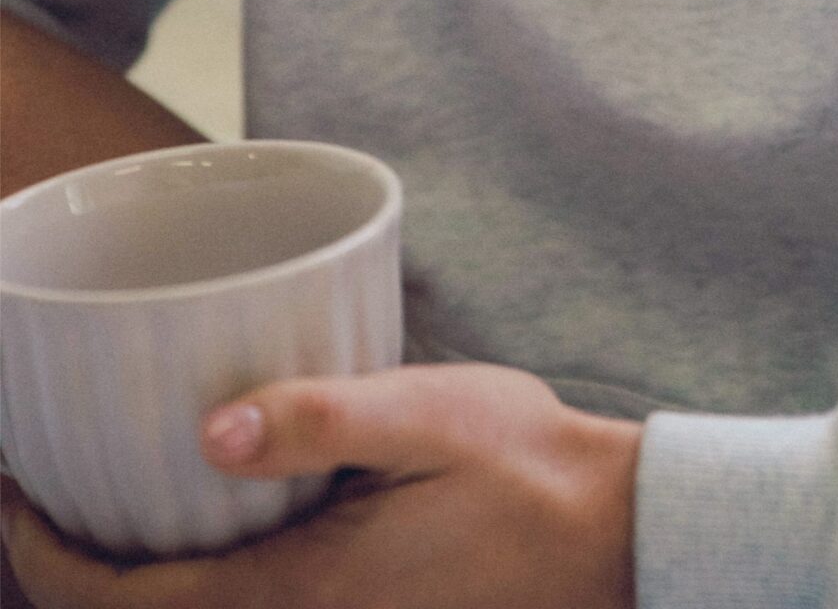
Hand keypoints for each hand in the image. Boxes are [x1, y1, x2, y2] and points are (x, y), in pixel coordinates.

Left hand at [0, 362, 640, 607]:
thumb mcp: (430, 414)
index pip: (121, 606)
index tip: (12, 488)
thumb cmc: (527, 469)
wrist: (610, 539)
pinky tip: (192, 522)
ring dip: (120, 589)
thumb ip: (324, 418)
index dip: (43, 558)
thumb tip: (210, 430)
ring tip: (94, 506)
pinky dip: (180, 588)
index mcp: (292, 592)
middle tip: (36, 493)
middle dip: (63, 578)